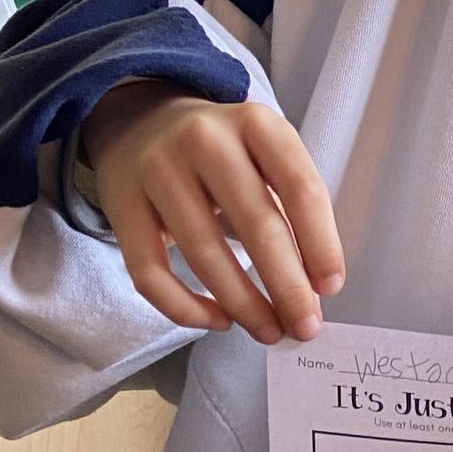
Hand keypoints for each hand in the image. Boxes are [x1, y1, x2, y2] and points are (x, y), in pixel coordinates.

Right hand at [83, 81, 344, 346]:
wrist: (141, 121)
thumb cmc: (222, 153)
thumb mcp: (264, 154)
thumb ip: (291, 207)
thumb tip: (313, 288)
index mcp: (256, 123)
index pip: (301, 188)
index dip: (321, 243)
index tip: (331, 287)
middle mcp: (205, 139)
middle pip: (256, 223)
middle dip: (287, 286)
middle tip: (305, 326)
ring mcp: (158, 169)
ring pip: (203, 253)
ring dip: (243, 304)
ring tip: (268, 330)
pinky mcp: (122, 204)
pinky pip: (151, 272)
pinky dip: (185, 307)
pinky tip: (217, 321)